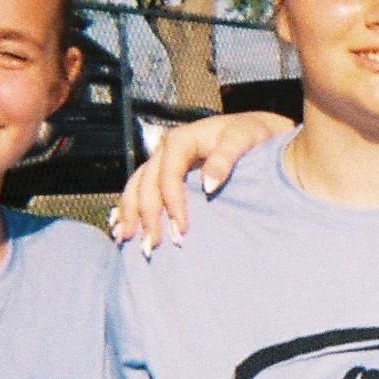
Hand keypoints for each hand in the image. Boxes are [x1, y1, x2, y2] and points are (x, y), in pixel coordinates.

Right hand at [111, 111, 294, 247]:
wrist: (257, 132)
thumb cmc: (253, 136)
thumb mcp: (244, 139)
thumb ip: (226, 159)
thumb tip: (208, 185)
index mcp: (182, 140)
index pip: (168, 173)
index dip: (171, 201)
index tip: (181, 230)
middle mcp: (166, 149)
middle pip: (147, 183)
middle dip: (147, 215)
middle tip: (153, 246)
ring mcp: (162, 161)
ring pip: (136, 187)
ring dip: (130, 214)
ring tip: (126, 240)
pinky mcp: (163, 173)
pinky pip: (138, 190)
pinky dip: (128, 209)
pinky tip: (120, 228)